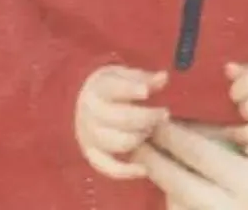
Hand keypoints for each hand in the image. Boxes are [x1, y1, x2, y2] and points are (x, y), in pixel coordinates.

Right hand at [75, 65, 168, 179]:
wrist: (83, 102)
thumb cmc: (109, 88)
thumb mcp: (123, 75)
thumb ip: (144, 78)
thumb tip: (164, 77)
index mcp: (98, 89)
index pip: (115, 88)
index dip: (131, 89)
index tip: (147, 91)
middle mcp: (91, 112)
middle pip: (122, 118)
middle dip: (147, 117)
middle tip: (163, 114)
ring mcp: (90, 135)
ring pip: (119, 143)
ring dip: (140, 137)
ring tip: (150, 129)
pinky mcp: (93, 154)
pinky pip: (109, 167)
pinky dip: (126, 171)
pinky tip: (144, 169)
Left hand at [133, 120, 247, 209]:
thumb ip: (219, 135)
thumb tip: (175, 121)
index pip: (198, 154)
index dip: (169, 135)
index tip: (151, 120)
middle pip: (179, 185)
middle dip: (154, 160)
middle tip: (136, 141)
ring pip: (179, 207)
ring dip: (162, 184)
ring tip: (150, 161)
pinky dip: (177, 202)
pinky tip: (170, 186)